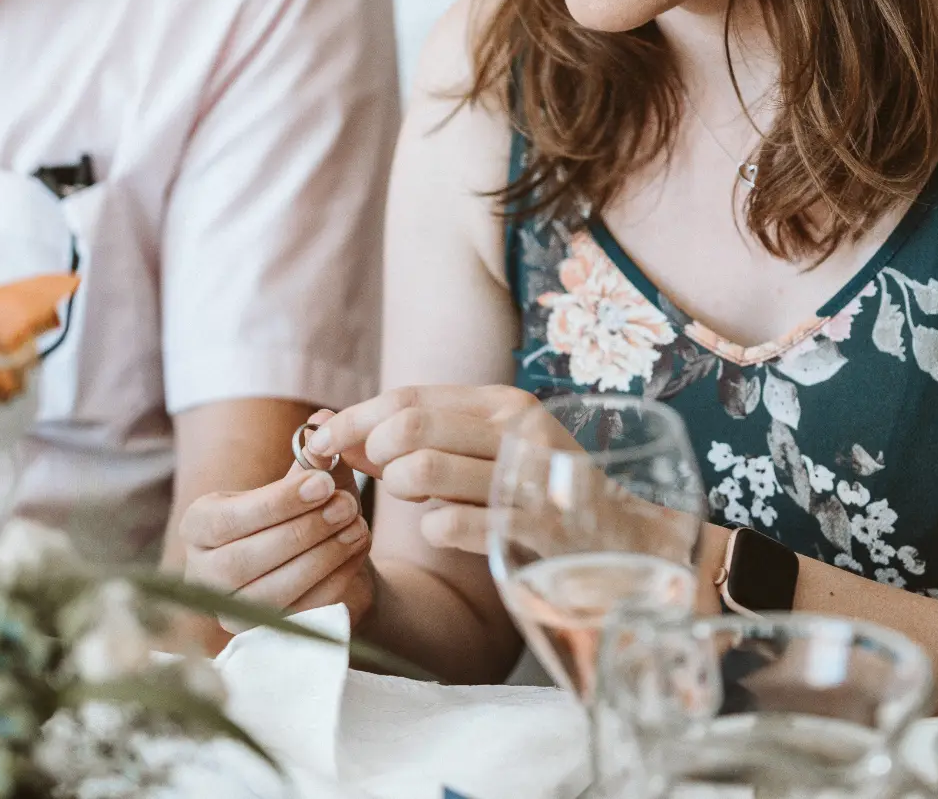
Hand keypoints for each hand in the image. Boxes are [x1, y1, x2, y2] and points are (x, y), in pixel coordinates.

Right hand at [179, 448, 374, 631]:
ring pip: (269, 592)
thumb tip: (325, 420)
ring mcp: (230, 612)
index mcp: (199, 526)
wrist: (320, 560)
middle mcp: (203, 574)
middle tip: (347, 505)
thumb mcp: (307, 480)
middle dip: (302, 531)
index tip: (323, 483)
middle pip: (244, 560)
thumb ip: (313, 453)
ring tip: (357, 527)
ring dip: (320, 557)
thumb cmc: (305, 511)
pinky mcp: (264, 637)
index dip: (277, 503)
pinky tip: (356, 552)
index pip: (230, 518)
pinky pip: (296, 614)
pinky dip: (332, 581)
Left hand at [305, 385, 544, 555]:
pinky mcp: (530, 529)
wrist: (619, 538)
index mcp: (504, 404)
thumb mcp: (485, 448)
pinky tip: (451, 530)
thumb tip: (326, 423)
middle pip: (408, 428)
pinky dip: (434, 531)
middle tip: (386, 478)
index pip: (407, 399)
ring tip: (424, 502)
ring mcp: (526, 479)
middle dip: (378, 456)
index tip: (319, 442)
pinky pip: (446, 526)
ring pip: (421, 471)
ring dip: (403, 492)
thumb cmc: (534, 490)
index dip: (353, 420)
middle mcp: (518, 432)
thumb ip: (417, 435)